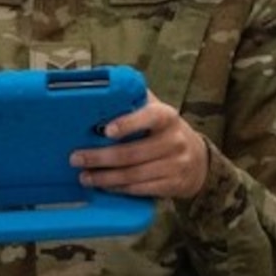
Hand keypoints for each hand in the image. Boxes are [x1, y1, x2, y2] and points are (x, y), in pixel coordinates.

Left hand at [72, 90, 208, 200]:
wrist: (199, 160)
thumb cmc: (166, 131)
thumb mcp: (157, 111)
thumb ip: (135, 100)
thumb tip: (103, 86)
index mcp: (167, 117)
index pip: (149, 117)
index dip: (128, 124)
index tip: (106, 130)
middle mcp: (174, 140)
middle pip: (132, 153)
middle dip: (100, 158)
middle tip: (76, 158)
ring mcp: (175, 165)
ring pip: (134, 175)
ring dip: (105, 178)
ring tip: (84, 177)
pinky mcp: (174, 185)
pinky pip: (141, 189)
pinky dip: (120, 189)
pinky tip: (104, 186)